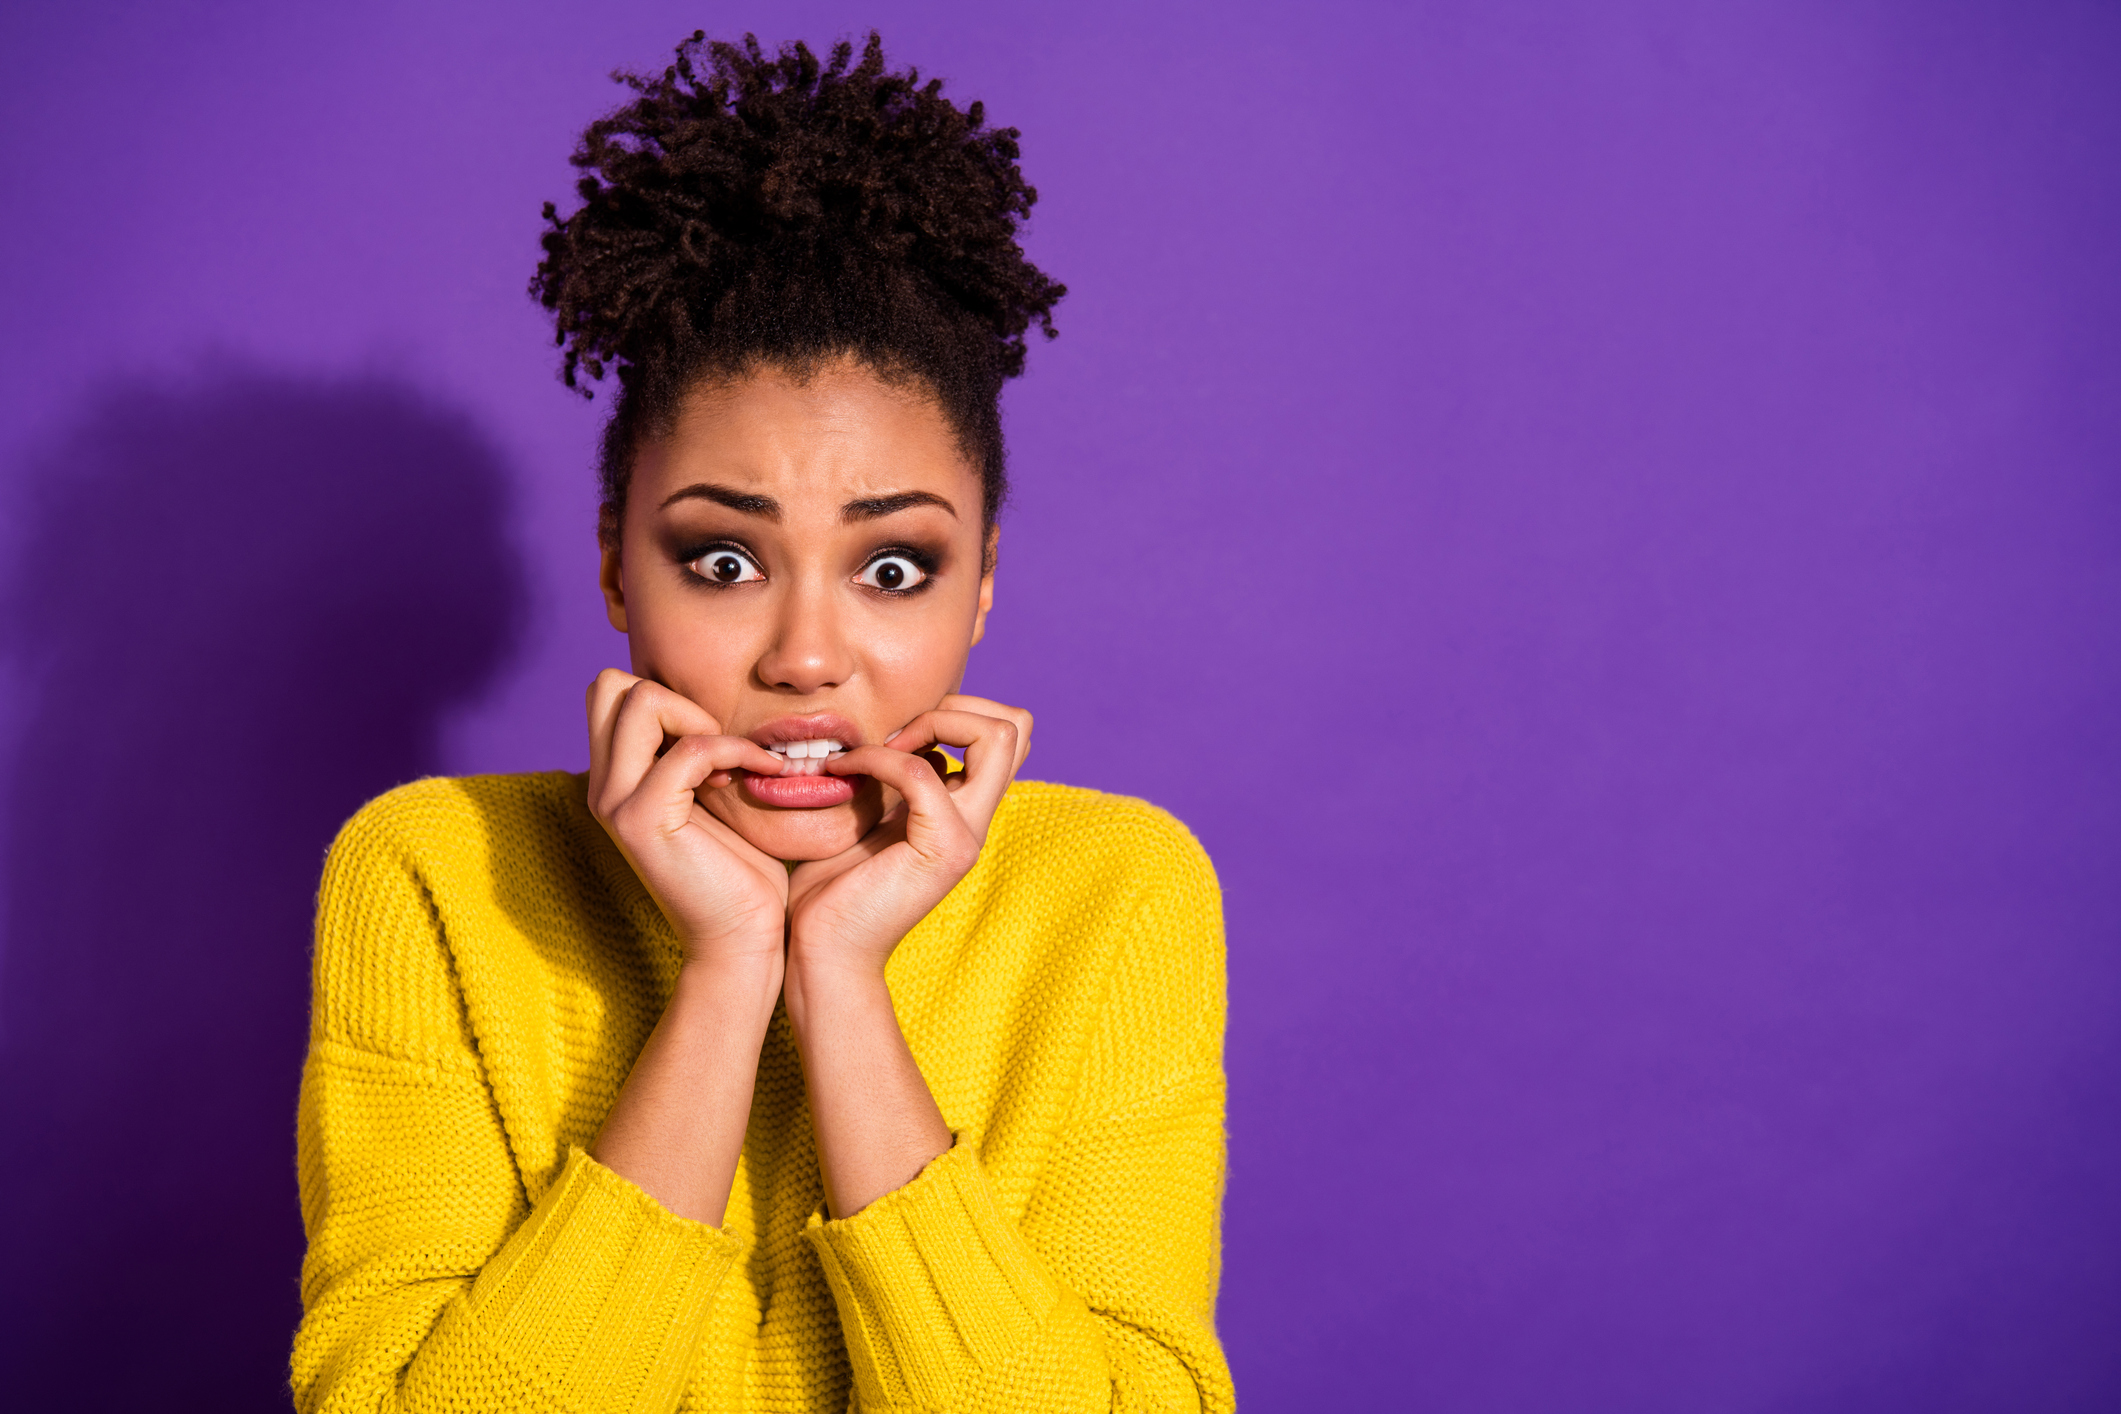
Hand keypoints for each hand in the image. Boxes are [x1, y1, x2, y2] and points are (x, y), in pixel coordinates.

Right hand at [585, 669, 791, 970]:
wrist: (743, 938)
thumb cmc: (741, 871)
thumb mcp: (713, 796)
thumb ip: (696, 754)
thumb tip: (709, 705)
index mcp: (615, 779)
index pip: (611, 692)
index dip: (666, 698)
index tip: (711, 742)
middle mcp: (602, 787)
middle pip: (609, 685)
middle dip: (674, 697)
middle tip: (716, 745)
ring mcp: (615, 802)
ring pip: (640, 701)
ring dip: (701, 720)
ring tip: (733, 763)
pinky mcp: (643, 820)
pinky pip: (690, 749)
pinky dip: (734, 750)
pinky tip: (760, 773)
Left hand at [785, 694, 1032, 983]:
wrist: (824, 950)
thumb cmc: (832, 887)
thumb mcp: (870, 812)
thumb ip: (894, 776)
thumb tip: (900, 731)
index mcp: (964, 809)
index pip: (1008, 734)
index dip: (957, 711)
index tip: (896, 734)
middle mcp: (977, 819)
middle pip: (1018, 726)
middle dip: (955, 706)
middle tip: (897, 734)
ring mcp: (967, 834)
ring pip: (999, 737)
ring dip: (933, 721)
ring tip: (881, 748)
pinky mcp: (942, 848)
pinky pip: (923, 773)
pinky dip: (879, 757)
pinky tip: (842, 771)